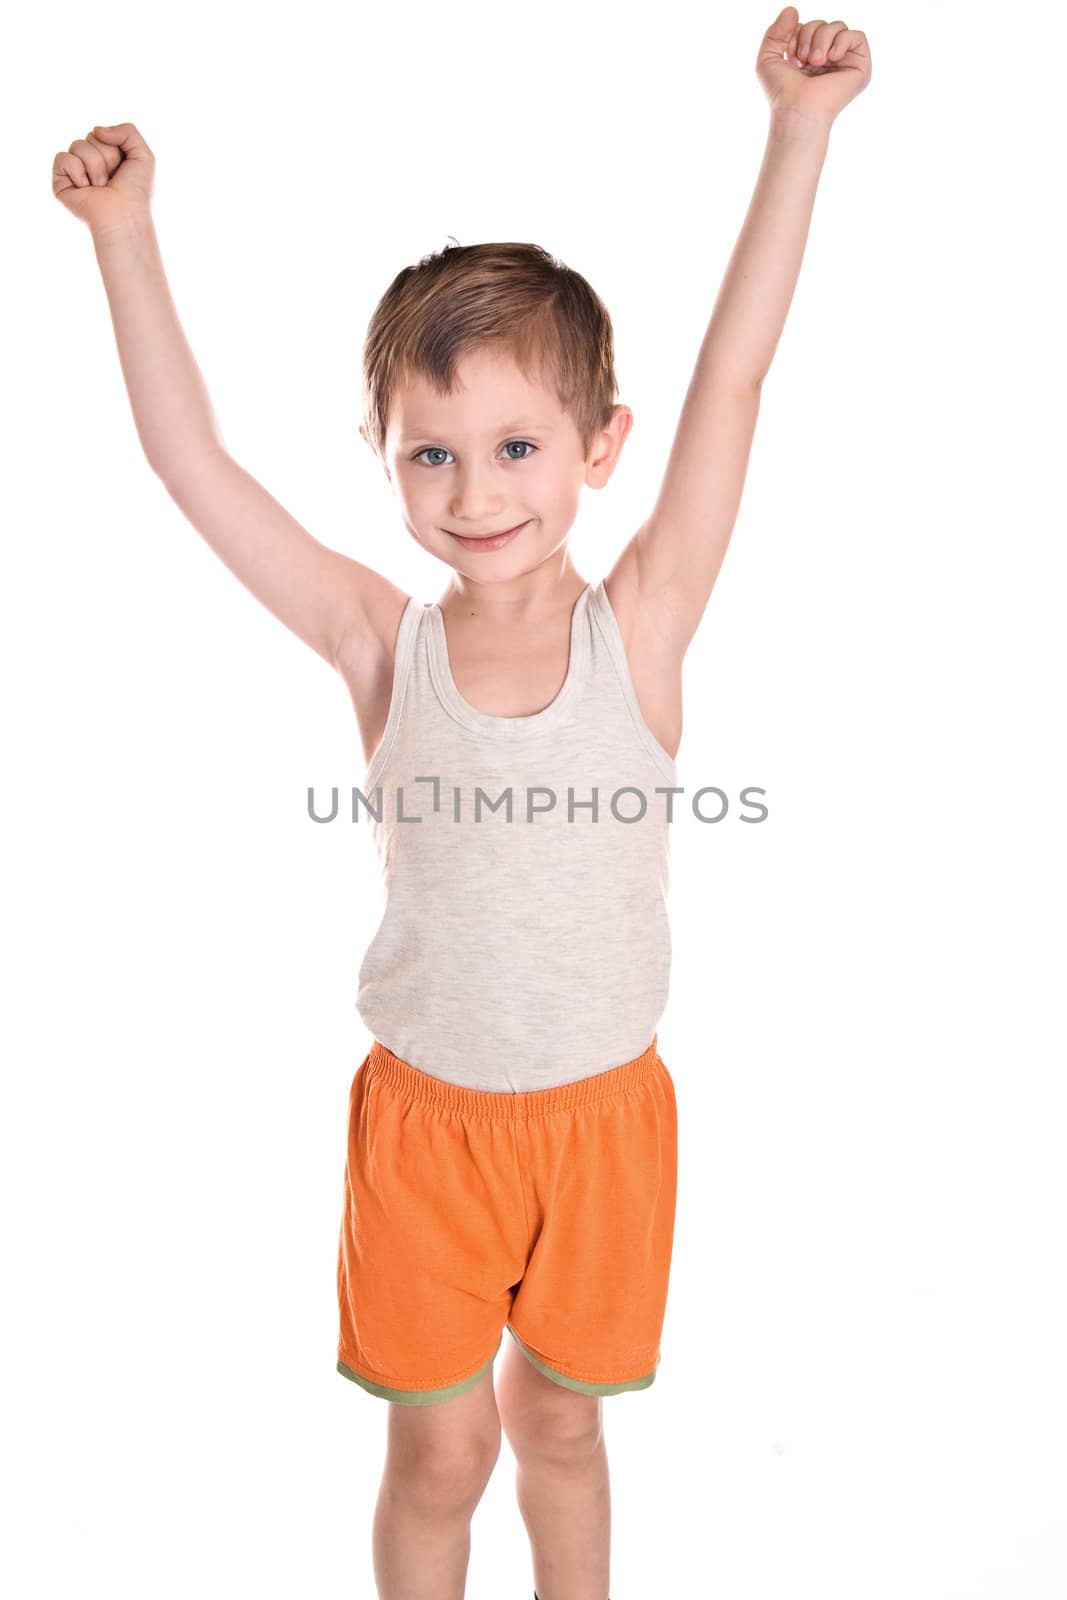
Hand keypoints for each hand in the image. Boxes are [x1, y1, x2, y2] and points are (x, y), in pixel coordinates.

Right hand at [51, 121, 154, 234]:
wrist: (124, 216)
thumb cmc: (136, 191)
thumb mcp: (143, 154)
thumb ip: (127, 130)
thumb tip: (96, 130)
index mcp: (106, 157)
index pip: (102, 132)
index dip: (115, 148)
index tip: (123, 169)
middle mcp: (89, 164)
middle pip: (90, 136)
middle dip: (106, 156)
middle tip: (112, 180)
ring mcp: (75, 173)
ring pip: (77, 145)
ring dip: (95, 165)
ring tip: (101, 186)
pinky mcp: (61, 183)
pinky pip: (62, 157)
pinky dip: (76, 170)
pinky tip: (85, 188)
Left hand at [757, 8, 870, 126]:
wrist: (796, 109)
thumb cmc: (782, 92)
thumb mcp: (768, 57)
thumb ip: (776, 31)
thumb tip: (793, 9)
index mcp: (809, 57)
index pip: (808, 26)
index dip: (798, 33)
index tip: (790, 55)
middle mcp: (827, 60)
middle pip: (823, 23)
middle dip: (810, 34)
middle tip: (804, 59)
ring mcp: (844, 63)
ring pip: (839, 26)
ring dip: (822, 38)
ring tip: (815, 62)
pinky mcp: (859, 68)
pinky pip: (857, 36)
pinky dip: (842, 42)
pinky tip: (831, 58)